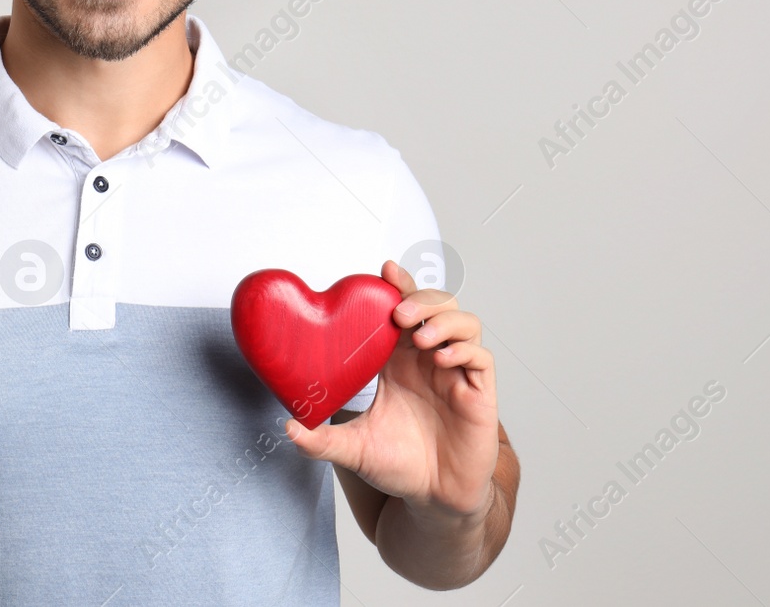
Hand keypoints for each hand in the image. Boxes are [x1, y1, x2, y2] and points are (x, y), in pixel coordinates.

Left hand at [284, 259, 502, 519]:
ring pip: (464, 322)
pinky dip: (463, 350)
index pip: (403, 309)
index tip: (384, 270)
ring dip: (443, 321)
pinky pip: (481, 358)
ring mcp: (457, 373)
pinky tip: (442, 359)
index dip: (398, 286)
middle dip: (421, 299)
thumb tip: (289, 427)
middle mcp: (428, 359)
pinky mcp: (479, 393)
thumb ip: (322, 439)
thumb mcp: (354, 449)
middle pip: (437, 304)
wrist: (432, 499)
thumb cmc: (398, 466)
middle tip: (399, 314)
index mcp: (399, 361)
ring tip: (420, 338)